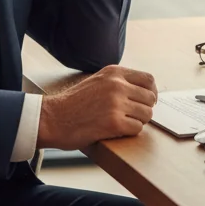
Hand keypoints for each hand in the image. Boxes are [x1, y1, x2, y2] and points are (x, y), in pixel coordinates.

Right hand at [36, 65, 157, 150]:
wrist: (53, 118)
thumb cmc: (75, 103)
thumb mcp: (98, 80)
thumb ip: (119, 82)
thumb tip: (145, 91)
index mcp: (114, 72)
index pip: (148, 79)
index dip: (151, 92)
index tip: (146, 101)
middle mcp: (117, 85)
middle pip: (150, 98)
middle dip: (145, 109)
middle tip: (134, 116)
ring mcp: (116, 103)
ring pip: (146, 114)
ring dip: (138, 121)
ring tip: (124, 123)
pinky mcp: (113, 123)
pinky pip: (137, 128)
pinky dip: (130, 132)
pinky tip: (117, 131)